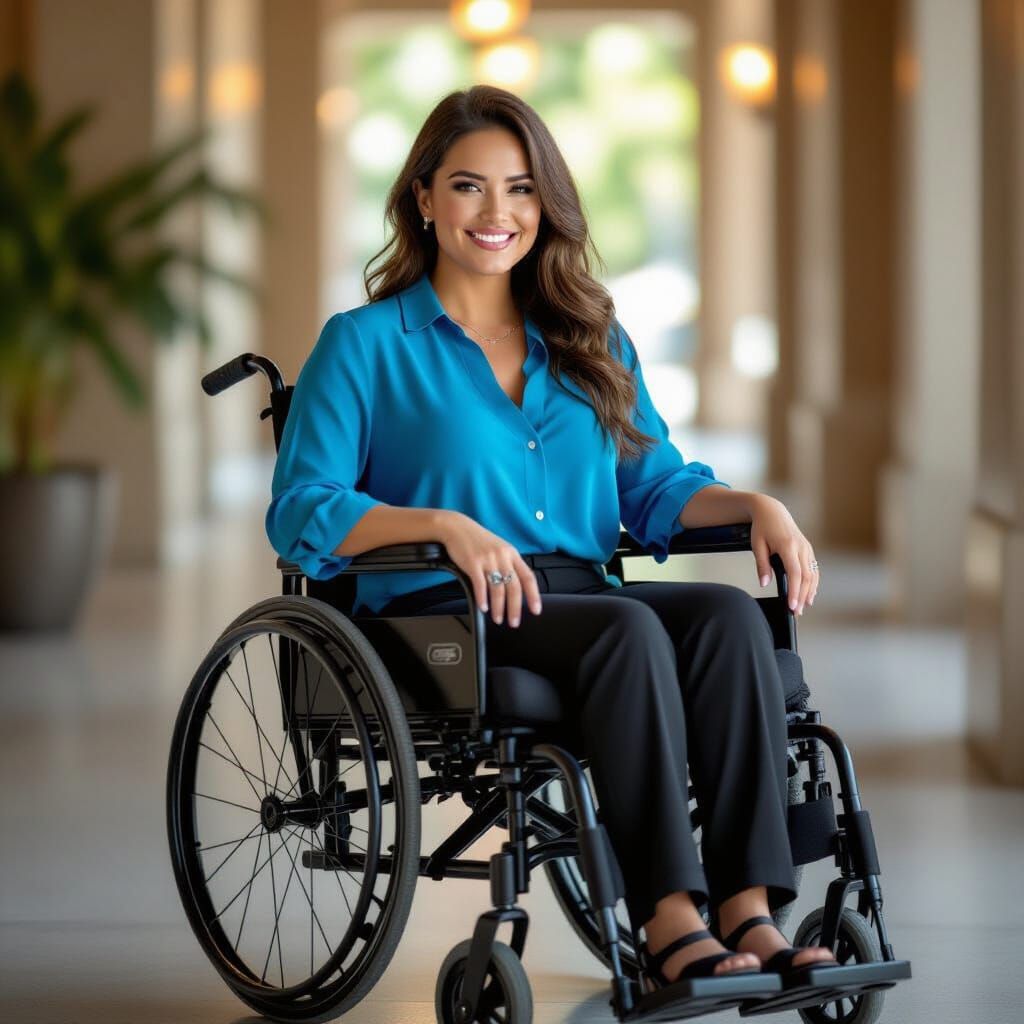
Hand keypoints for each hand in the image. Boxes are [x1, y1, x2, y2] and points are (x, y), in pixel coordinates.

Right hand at [437, 512, 542, 627]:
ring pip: (498, 589)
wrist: (457, 527)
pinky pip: (480, 585)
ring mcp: (488, 560)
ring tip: (498, 618)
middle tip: (514, 622)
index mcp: (512, 554)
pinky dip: (482, 599)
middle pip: (514, 587)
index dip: (534, 595)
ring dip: (499, 608)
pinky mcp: (473, 563)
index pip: (528, 577)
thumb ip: (508, 564)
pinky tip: (483, 607)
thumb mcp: (499, 548)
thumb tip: (516, 585)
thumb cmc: (477, 540)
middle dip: (515, 608)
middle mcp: (502, 556)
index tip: (535, 610)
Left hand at [749, 495, 818, 615]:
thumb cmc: (762, 527)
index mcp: (788, 546)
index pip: (795, 573)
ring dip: (809, 592)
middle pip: (806, 577)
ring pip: (813, 574)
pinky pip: (813, 569)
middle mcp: (801, 547)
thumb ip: (761, 565)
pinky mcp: (808, 549)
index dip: (795, 592)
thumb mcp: (757, 545)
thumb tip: (764, 583)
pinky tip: (809, 594)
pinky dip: (813, 583)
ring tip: (803, 607)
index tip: (792, 606)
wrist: (772, 510)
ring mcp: (807, 548)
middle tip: (796, 612)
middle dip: (802, 596)